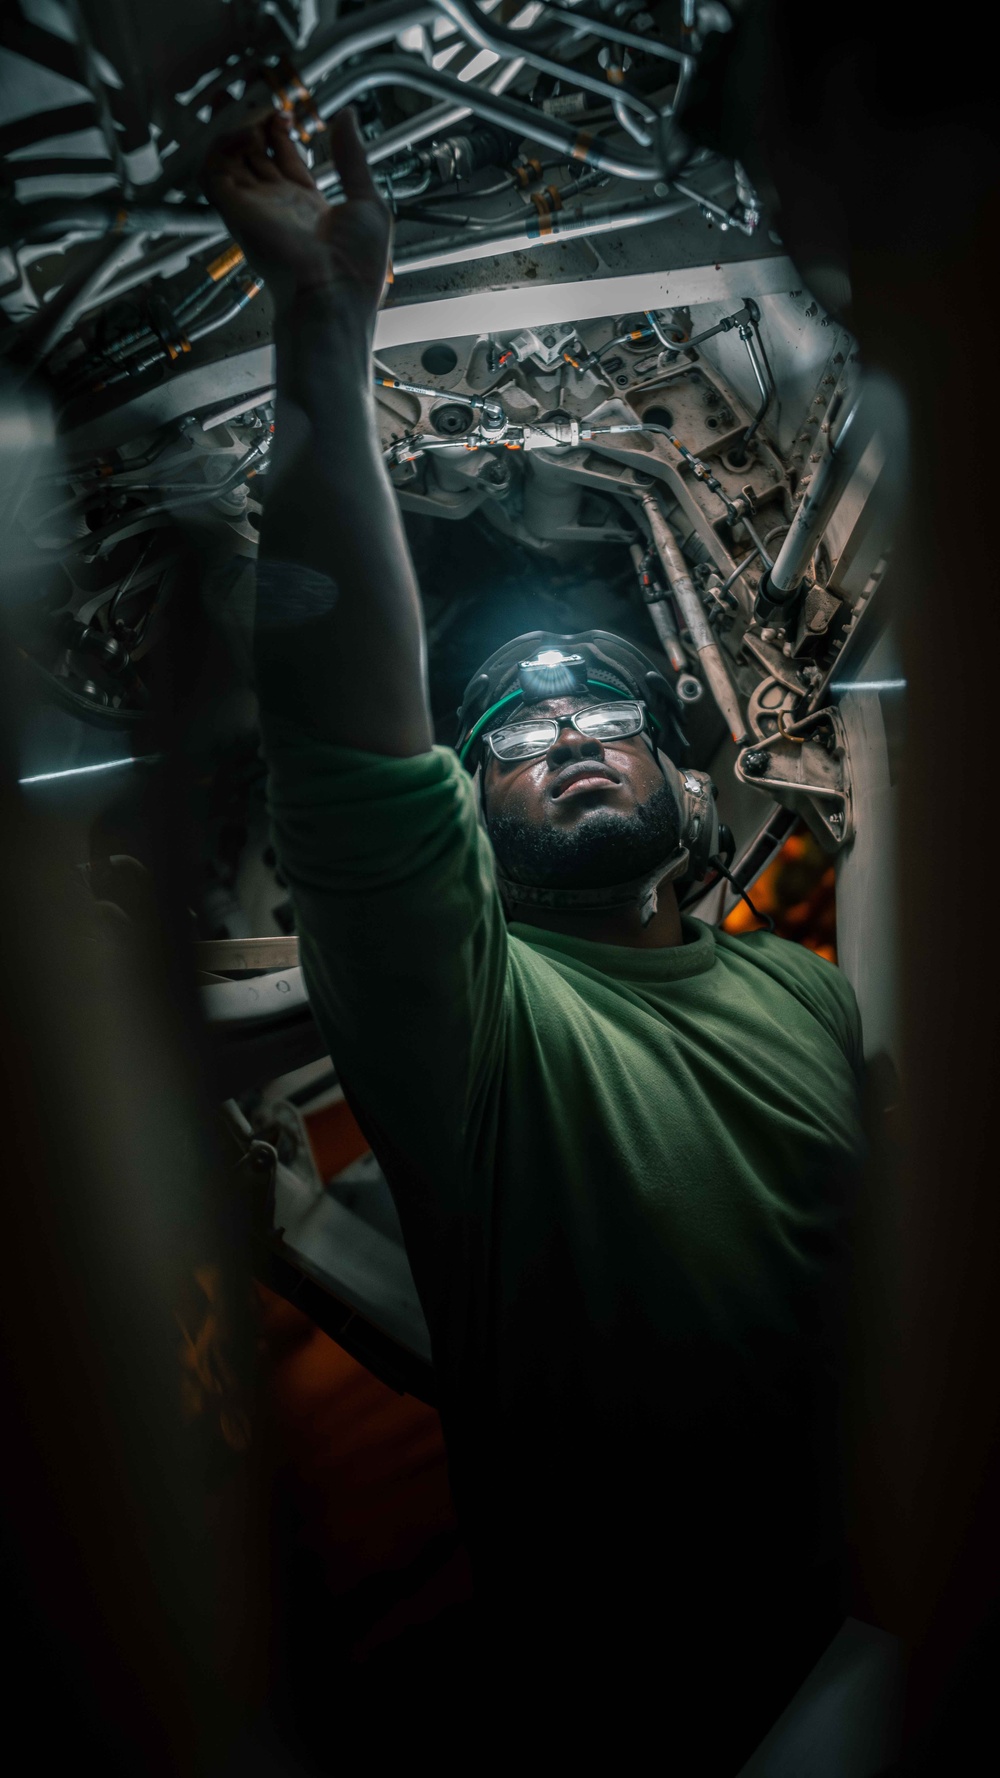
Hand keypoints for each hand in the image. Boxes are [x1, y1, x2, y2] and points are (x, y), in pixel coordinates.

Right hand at [203, 108, 390, 325]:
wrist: (334, 295)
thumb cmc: (356, 266)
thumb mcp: (367, 201)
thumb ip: (352, 158)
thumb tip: (349, 119)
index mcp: (307, 206)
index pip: (284, 160)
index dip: (282, 133)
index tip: (287, 111)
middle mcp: (277, 206)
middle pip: (254, 156)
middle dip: (252, 125)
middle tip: (258, 97)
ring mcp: (254, 208)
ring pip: (230, 159)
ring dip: (236, 130)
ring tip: (254, 110)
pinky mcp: (236, 211)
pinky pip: (214, 170)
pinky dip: (223, 145)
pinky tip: (246, 130)